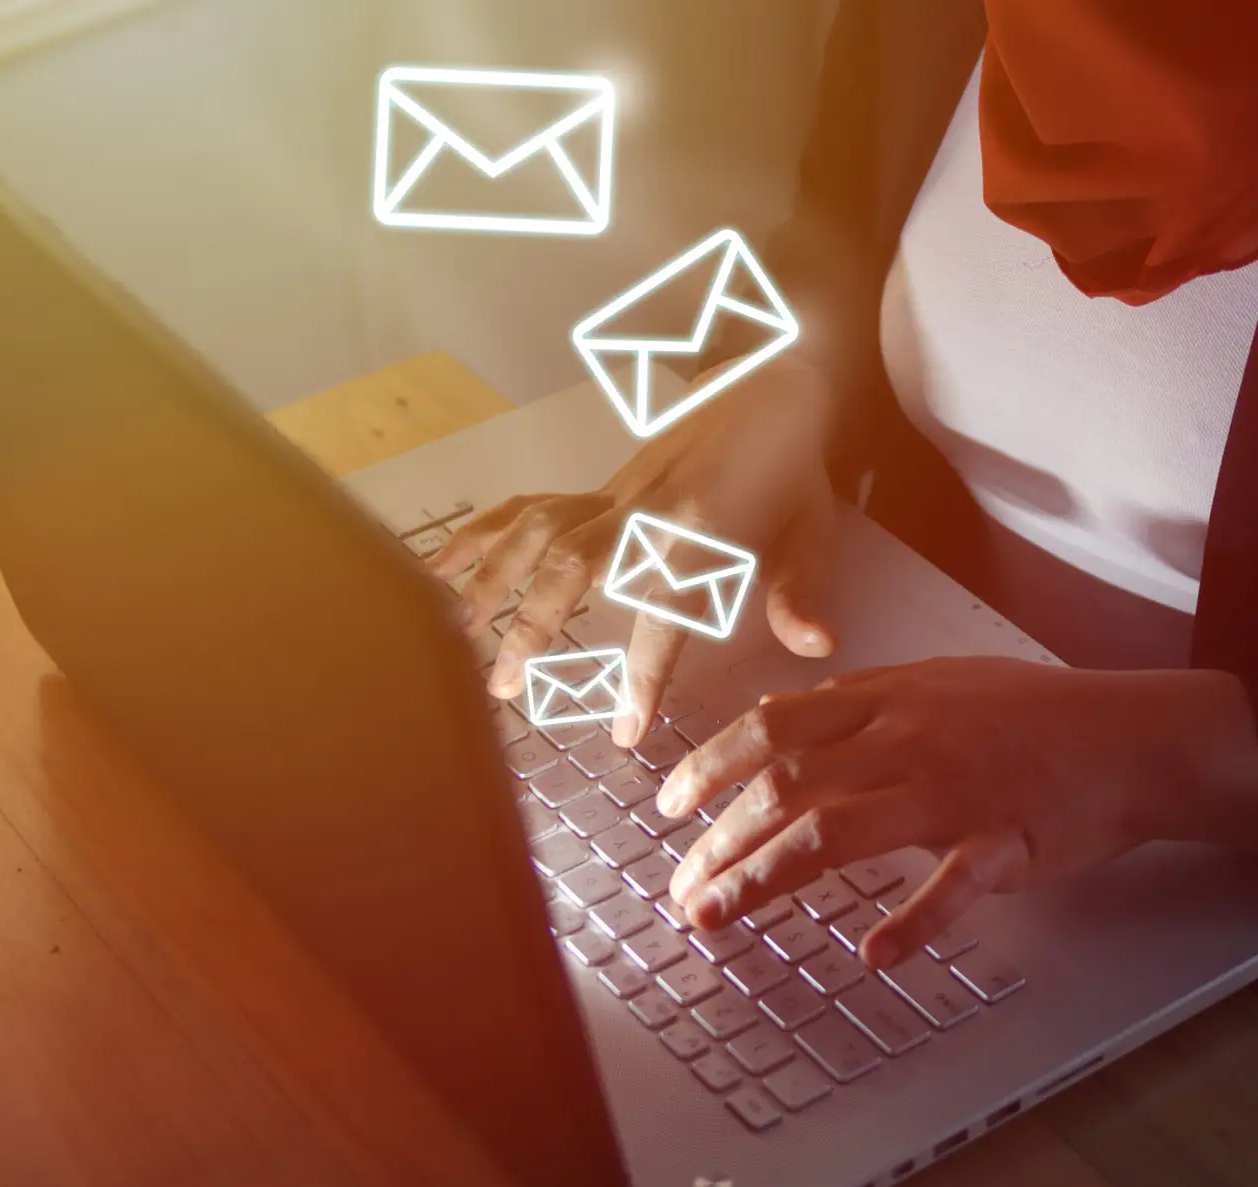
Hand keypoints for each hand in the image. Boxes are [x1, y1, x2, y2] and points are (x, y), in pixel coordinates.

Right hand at [428, 356, 836, 744]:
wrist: (767, 386)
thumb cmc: (791, 469)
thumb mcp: (812, 529)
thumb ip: (802, 592)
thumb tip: (815, 647)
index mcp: (703, 531)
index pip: (665, 614)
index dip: (643, 673)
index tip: (623, 730)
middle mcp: (645, 513)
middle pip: (573, 566)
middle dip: (534, 627)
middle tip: (503, 687)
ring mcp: (614, 496)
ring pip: (538, 531)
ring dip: (493, 578)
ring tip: (457, 632)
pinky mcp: (598, 489)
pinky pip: (531, 507)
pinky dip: (483, 533)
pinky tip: (441, 565)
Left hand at [654, 660, 1257, 968]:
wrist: (1130, 736)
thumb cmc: (1035, 714)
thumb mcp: (938, 683)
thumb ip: (864, 702)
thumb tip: (785, 723)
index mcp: (887, 699)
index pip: (774, 727)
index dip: (709, 766)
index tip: (669, 807)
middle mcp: (907, 738)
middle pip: (786, 786)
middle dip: (718, 841)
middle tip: (682, 890)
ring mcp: (953, 788)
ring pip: (835, 830)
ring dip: (764, 878)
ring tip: (717, 918)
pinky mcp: (1003, 840)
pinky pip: (952, 884)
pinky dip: (914, 922)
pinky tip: (874, 955)